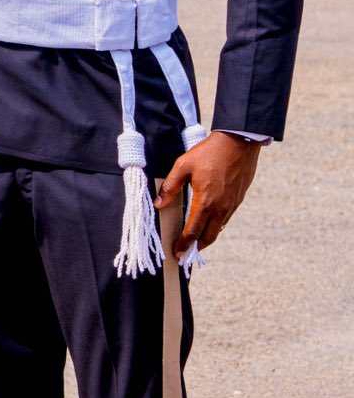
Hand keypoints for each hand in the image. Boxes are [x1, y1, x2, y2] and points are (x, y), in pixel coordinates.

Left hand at [155, 131, 262, 256]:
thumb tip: (159, 204)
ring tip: (195, 242)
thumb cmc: (209, 153)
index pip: (193, 230)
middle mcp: (221, 208)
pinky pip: (225, 219)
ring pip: (218, 229)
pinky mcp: (238, 200)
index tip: (176, 253)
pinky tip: (208, 223)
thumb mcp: (183, 166)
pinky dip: (216, 226)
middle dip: (196, 248)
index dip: (183, 244)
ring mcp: (232, 205)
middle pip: (208, 237)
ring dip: (206, 238)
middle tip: (185, 254)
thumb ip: (170, 187)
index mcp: (205, 202)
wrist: (239, 143)